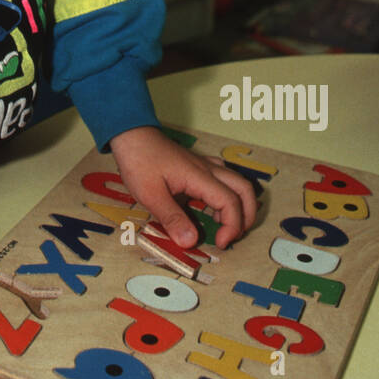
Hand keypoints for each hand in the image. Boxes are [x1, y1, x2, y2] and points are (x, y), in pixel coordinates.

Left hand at [108, 126, 257, 249]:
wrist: (131, 134)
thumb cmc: (139, 161)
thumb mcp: (150, 194)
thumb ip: (172, 218)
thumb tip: (191, 242)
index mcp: (200, 177)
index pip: (230, 202)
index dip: (232, 226)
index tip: (220, 243)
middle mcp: (208, 169)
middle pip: (244, 189)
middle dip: (247, 216)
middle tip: (233, 237)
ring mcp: (204, 165)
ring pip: (236, 182)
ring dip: (239, 205)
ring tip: (224, 226)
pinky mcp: (197, 165)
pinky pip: (223, 178)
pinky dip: (226, 195)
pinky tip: (211, 207)